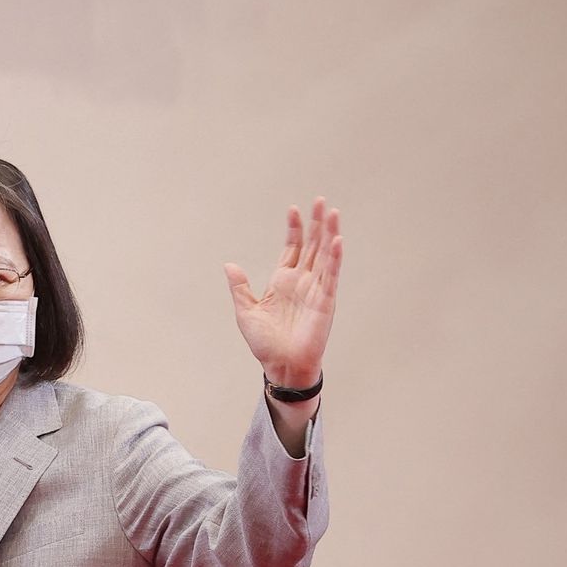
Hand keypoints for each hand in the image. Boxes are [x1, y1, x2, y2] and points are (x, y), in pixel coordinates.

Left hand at [224, 197, 342, 386]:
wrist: (281, 366)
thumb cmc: (265, 343)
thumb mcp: (245, 312)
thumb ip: (240, 288)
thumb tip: (229, 265)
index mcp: (283, 281)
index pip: (292, 248)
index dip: (294, 229)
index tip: (294, 208)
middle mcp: (302, 282)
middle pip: (312, 245)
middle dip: (316, 223)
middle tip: (321, 200)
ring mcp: (315, 289)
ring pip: (324, 255)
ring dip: (329, 234)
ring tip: (333, 212)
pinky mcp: (325, 301)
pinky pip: (331, 276)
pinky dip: (334, 258)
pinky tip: (337, 240)